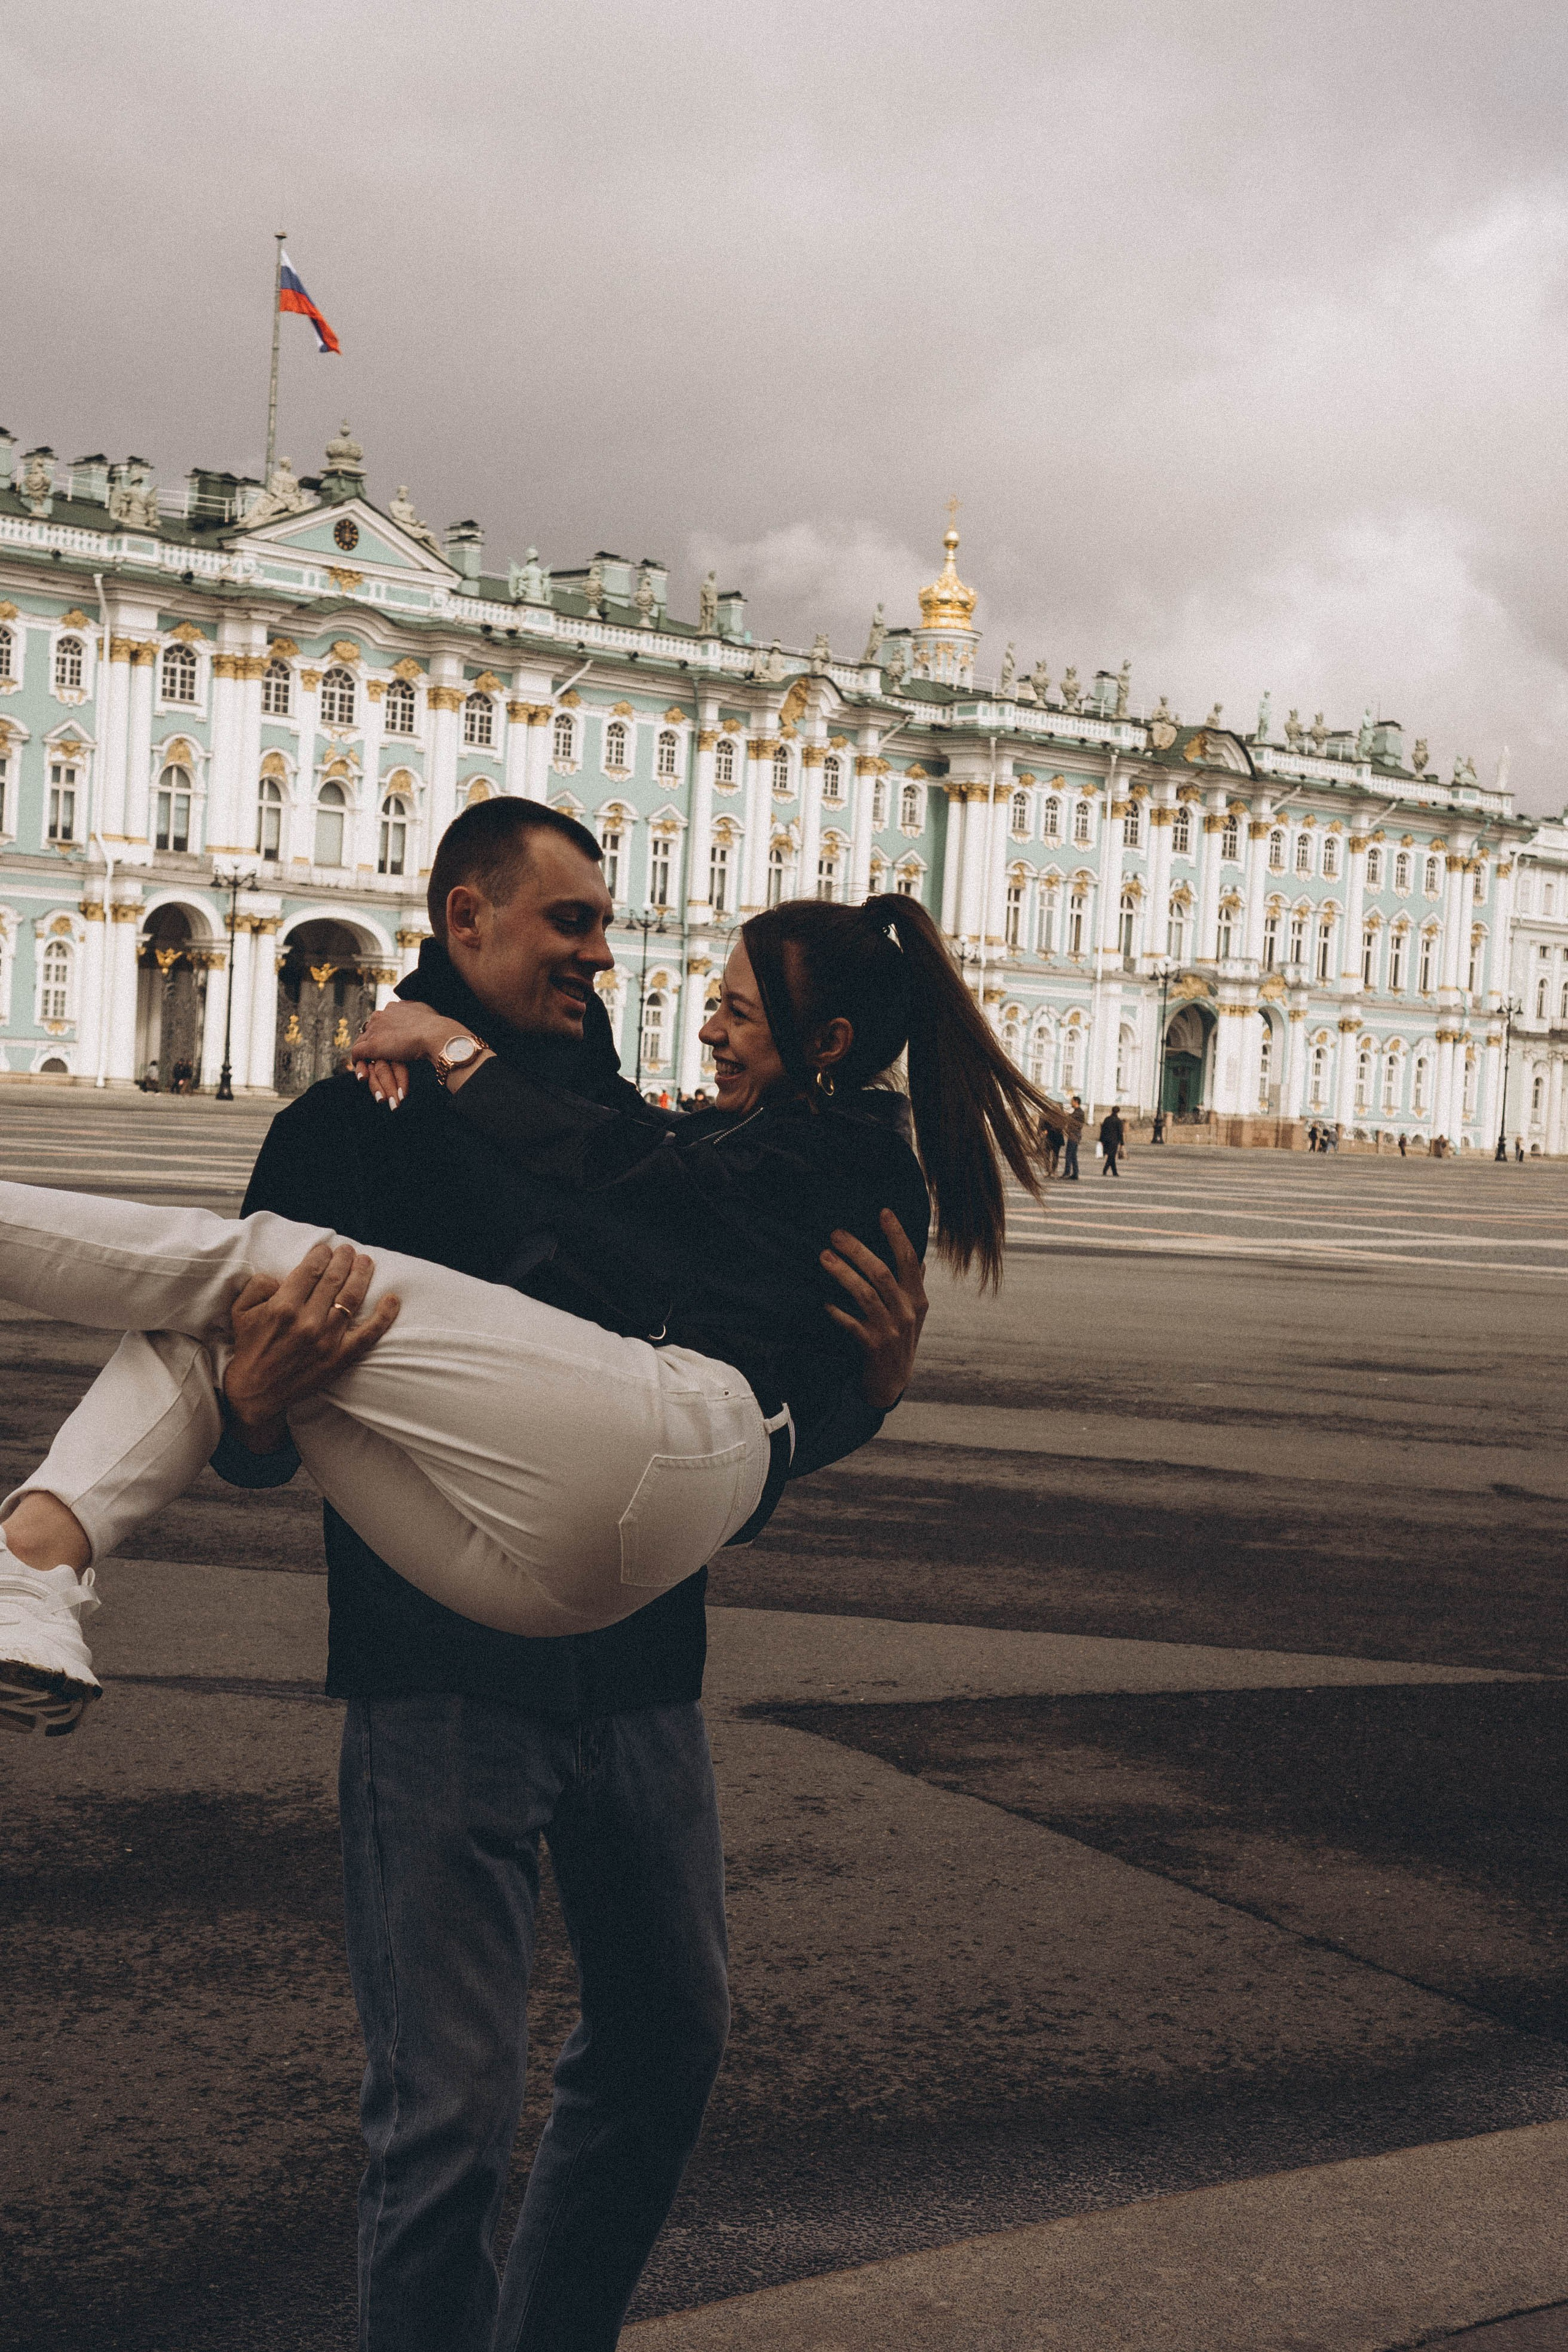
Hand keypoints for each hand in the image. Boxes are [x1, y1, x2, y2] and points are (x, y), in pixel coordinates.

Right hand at [223, 1242, 400, 1450]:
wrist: (255, 1392)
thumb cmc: (249, 1347)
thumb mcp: (241, 1311)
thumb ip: (258, 1285)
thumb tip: (283, 1275)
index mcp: (282, 1307)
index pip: (310, 1270)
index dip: (321, 1255)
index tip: (325, 1249)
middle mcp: (307, 1322)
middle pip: (334, 1279)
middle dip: (343, 1259)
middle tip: (348, 1250)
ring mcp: (326, 1341)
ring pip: (352, 1298)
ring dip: (362, 1275)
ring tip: (366, 1262)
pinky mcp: (340, 1358)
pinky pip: (368, 1334)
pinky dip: (384, 1315)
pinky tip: (393, 1299)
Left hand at [349, 1002, 481, 1107]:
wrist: (437, 1035)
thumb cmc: (439, 1028)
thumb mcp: (428, 1013)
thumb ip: (419, 1013)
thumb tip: (421, 1014)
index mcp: (395, 1007)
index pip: (383, 1019)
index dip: (385, 1032)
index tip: (390, 1042)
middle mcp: (382, 1014)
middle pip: (371, 1029)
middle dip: (374, 1041)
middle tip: (378, 1055)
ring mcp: (375, 1029)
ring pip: (362, 1041)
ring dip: (366, 1054)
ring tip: (369, 1067)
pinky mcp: (372, 1045)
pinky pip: (357, 1053)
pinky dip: (359, 1063)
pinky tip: (364, 1073)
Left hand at [821, 1210, 928, 1411]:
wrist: (891, 1383)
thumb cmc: (900, 1341)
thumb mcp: (913, 1314)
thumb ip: (915, 1287)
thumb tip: (921, 1261)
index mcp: (917, 1299)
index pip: (910, 1260)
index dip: (897, 1235)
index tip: (884, 1212)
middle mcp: (907, 1312)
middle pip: (883, 1273)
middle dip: (858, 1250)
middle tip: (836, 1234)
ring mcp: (892, 1330)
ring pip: (866, 1295)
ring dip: (843, 1274)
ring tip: (824, 1257)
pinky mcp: (874, 1347)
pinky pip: (852, 1325)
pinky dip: (838, 1312)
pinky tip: (824, 1302)